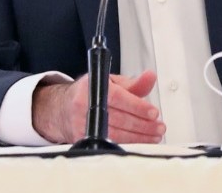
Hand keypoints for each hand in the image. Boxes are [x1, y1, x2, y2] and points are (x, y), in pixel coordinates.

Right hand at [32, 70, 164, 143]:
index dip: (137, 106)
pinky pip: (108, 144)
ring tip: (154, 136)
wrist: (62, 108)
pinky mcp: (82, 139)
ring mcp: (83, 124)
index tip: (154, 112)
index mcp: (93, 87)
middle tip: (159, 127)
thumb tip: (150, 77)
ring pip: (115, 135)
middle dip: (143, 125)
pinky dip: (126, 145)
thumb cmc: (88, 93)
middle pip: (119, 119)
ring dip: (138, 137)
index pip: (119, 98)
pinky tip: (139, 143)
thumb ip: (133, 83)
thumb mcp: (109, 82)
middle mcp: (86, 105)